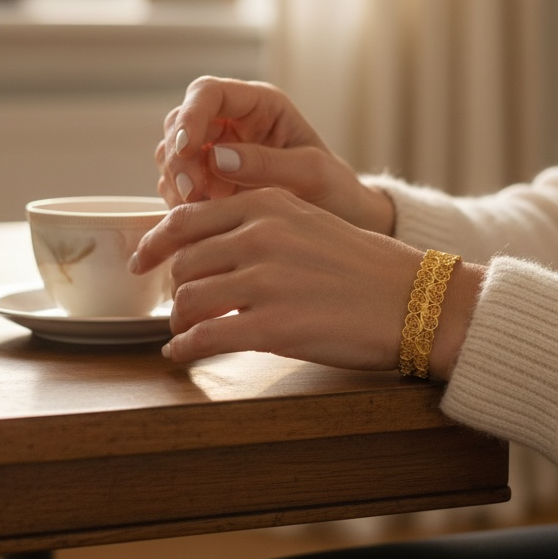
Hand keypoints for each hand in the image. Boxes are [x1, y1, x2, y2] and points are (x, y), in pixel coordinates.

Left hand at [130, 187, 482, 374]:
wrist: (415, 300)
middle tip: (176, 306)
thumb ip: (259, 224)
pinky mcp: (273, 325)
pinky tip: (183, 355)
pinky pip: (207, 338)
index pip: (187, 218)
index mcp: (268, 202)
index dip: (155, 242)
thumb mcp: (309, 221)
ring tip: (183, 333)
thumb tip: (209, 247)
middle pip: (183, 262)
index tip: (142, 259)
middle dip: (172, 288)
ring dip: (177, 322)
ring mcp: (265, 279)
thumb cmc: (365, 267)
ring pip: (188, 299)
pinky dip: (186, 349)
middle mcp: (261, 234)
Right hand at [156, 77, 394, 233]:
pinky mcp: (206, 183)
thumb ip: (267, 163)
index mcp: (259, 106)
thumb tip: (217, 158)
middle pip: (179, 123)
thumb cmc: (335, 189)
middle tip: (193, 193)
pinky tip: (200, 220)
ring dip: (176, 181)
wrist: (341, 221)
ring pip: (170, 154)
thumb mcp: (312, 173)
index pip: (209, 93)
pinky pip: (175, 185)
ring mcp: (214, 153)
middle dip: (178, 157)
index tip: (188, 149)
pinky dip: (179, 201)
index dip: (191, 115)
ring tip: (201, 209)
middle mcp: (230, 123)